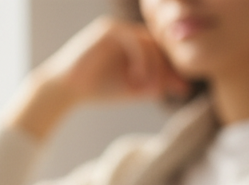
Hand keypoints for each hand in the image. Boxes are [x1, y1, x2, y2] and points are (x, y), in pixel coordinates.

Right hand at [6, 17, 189, 140]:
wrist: (64, 91)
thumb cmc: (96, 91)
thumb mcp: (130, 90)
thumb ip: (152, 86)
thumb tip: (178, 86)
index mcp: (133, 44)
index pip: (160, 53)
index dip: (173, 70)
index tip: (184, 89)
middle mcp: (127, 32)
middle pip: (158, 46)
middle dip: (169, 69)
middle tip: (177, 88)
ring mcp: (117, 29)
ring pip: (148, 43)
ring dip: (155, 68)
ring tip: (153, 90)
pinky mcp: (108, 30)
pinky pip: (133, 41)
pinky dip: (140, 60)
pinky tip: (137, 80)